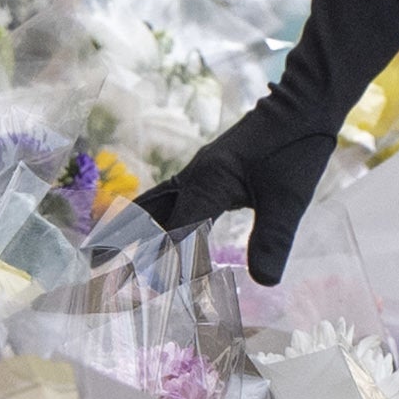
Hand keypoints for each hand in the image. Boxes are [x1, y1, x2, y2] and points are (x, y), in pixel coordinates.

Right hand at [132, 0, 398, 283]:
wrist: (304, 104)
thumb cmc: (297, 149)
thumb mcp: (290, 200)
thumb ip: (273, 239)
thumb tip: (263, 283)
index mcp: (208, 183)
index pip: (176, 231)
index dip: (162, 263)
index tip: (145, 293)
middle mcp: (194, 176)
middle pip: (147, 214)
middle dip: (121, 242)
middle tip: (94, 267)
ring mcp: (198, 171)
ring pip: (154, 204)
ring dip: (132, 228)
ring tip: (107, 251)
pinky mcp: (208, 171)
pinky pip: (171, 198)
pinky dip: (155, 218)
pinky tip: (159, 230)